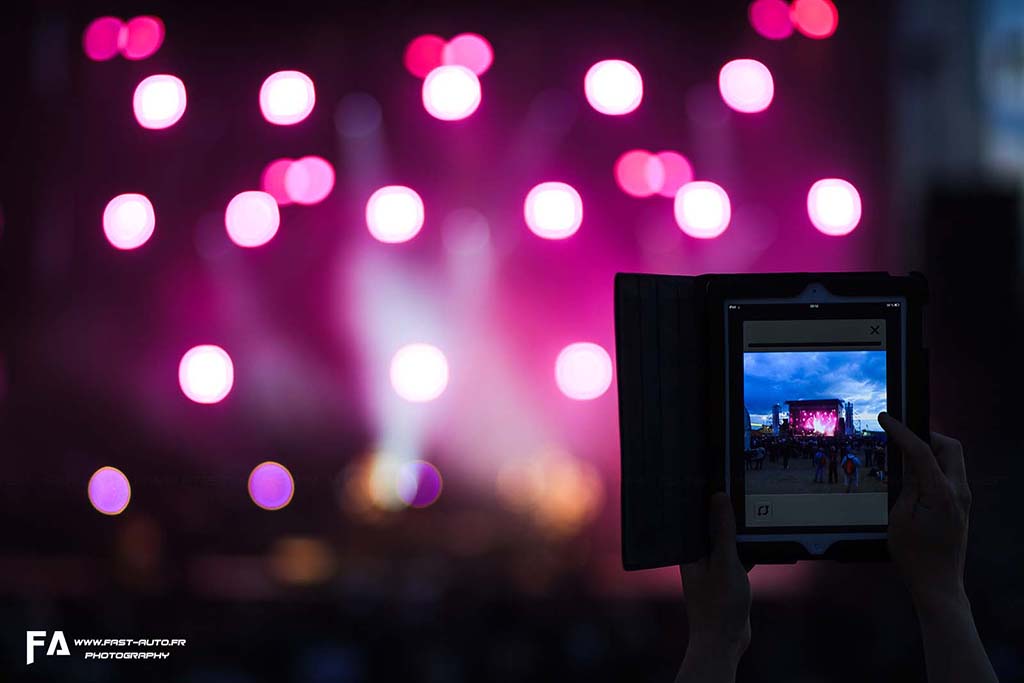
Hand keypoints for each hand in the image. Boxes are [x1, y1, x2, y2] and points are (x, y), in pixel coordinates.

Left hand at [677, 492, 750, 681]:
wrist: (725, 641)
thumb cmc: (719, 605)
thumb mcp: (725, 561)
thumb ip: (723, 530)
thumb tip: (718, 498)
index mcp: (690, 549)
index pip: (696, 515)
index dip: (706, 496)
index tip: (718, 475)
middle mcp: (697, 555)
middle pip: (712, 525)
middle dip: (724, 511)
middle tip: (739, 488)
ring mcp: (712, 566)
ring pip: (726, 540)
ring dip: (737, 531)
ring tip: (752, 511)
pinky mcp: (726, 577)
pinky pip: (737, 555)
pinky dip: (747, 549)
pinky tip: (760, 541)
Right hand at [879, 412, 970, 605]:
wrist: (938, 584)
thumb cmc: (915, 557)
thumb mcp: (899, 517)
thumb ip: (907, 484)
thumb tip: (908, 461)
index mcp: (941, 494)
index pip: (921, 451)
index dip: (902, 431)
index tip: (887, 419)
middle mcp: (958, 493)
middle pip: (950, 447)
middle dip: (927, 435)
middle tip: (903, 438)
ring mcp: (963, 499)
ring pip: (953, 459)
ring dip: (931, 451)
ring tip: (905, 459)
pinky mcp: (961, 506)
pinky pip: (951, 475)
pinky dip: (934, 466)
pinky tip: (916, 477)